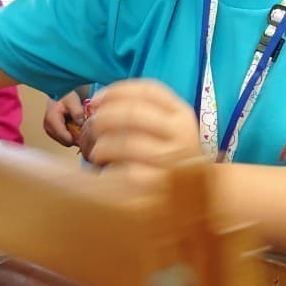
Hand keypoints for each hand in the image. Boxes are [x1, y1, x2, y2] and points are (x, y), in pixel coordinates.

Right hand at [43, 91, 84, 146]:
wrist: (58, 93)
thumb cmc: (64, 96)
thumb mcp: (73, 101)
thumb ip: (77, 112)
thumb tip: (82, 124)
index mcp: (52, 121)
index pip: (66, 139)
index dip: (78, 138)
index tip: (86, 132)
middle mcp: (48, 128)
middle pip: (66, 142)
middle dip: (76, 137)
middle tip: (83, 127)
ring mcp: (49, 131)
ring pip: (65, 141)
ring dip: (73, 135)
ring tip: (77, 125)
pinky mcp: (51, 131)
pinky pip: (63, 138)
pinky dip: (70, 134)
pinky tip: (73, 125)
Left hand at [79, 80, 204, 187]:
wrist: (192, 195)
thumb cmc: (168, 155)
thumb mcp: (166, 128)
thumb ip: (142, 111)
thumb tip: (99, 102)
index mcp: (182, 113)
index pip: (149, 90)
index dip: (118, 91)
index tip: (95, 100)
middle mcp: (182, 133)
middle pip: (135, 113)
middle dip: (105, 117)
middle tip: (93, 126)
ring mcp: (175, 159)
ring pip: (128, 143)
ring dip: (104, 145)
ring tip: (97, 152)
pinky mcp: (164, 185)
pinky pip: (129, 173)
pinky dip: (111, 170)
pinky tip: (107, 172)